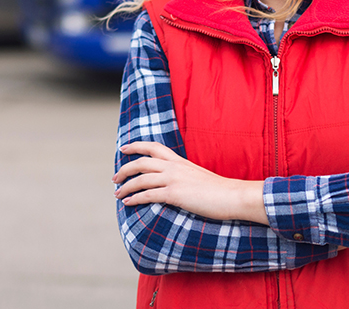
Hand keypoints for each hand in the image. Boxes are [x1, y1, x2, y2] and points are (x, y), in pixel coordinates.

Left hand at [113, 141, 267, 222]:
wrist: (233, 195)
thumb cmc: (220, 190)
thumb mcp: (199, 176)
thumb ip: (185, 175)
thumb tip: (176, 182)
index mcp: (180, 161)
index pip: (153, 147)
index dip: (136, 146)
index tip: (124, 148)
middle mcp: (174, 167)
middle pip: (141, 162)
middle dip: (125, 169)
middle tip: (115, 178)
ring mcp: (174, 179)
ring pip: (141, 179)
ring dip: (126, 187)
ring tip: (117, 194)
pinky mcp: (175, 194)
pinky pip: (148, 195)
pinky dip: (135, 198)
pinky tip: (128, 202)